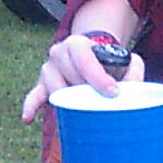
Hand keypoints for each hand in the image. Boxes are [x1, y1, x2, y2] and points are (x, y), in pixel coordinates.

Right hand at [21, 33, 144, 123]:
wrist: (91, 60)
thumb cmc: (108, 62)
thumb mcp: (126, 60)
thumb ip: (134, 70)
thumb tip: (134, 90)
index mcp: (78, 44)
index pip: (84, 58)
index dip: (98, 77)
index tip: (113, 92)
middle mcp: (59, 53)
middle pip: (67, 73)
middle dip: (83, 89)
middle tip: (98, 101)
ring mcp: (48, 70)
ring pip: (53, 86)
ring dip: (67, 100)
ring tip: (81, 108)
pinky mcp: (41, 86)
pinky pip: (33, 96)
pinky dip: (30, 106)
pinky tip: (28, 118)